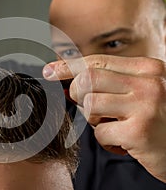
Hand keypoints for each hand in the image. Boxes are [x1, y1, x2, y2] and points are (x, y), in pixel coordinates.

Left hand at [43, 55, 165, 182]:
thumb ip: (112, 84)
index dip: (67, 67)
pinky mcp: (139, 132)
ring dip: (95, 120)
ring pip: (90, 105)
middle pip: (88, 80)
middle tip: (93, 108)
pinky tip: (124, 143)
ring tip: (114, 125)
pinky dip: (106, 140)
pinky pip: (100, 133)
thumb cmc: (159, 119)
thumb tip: (69, 85)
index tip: (49, 72)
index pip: (96, 61)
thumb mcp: (142, 92)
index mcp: (147, 69)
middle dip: (79, 94)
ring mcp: (145, 106)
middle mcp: (148, 83)